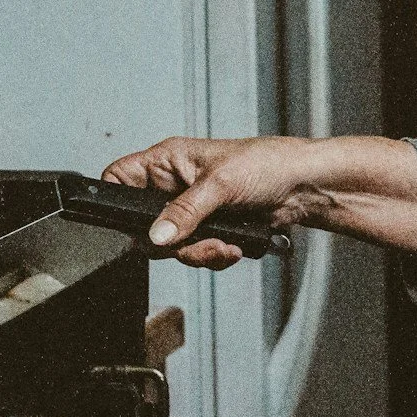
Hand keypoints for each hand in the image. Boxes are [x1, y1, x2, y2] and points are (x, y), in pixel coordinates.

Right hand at [103, 136, 302, 269]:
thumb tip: (156, 235)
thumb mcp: (220, 184)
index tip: (131, 224)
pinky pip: (195, 253)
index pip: (120, 177)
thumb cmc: (266, 163)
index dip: (115, 200)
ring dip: (197, 252)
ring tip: (222, 245)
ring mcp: (189, 210)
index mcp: (167, 161)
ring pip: (170, 246)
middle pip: (143, 226)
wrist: (302, 188)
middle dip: (171, 242)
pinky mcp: (208, 229)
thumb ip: (185, 211)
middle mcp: (173, 186)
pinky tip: (233, 247)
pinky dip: (213, 255)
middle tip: (191, 241)